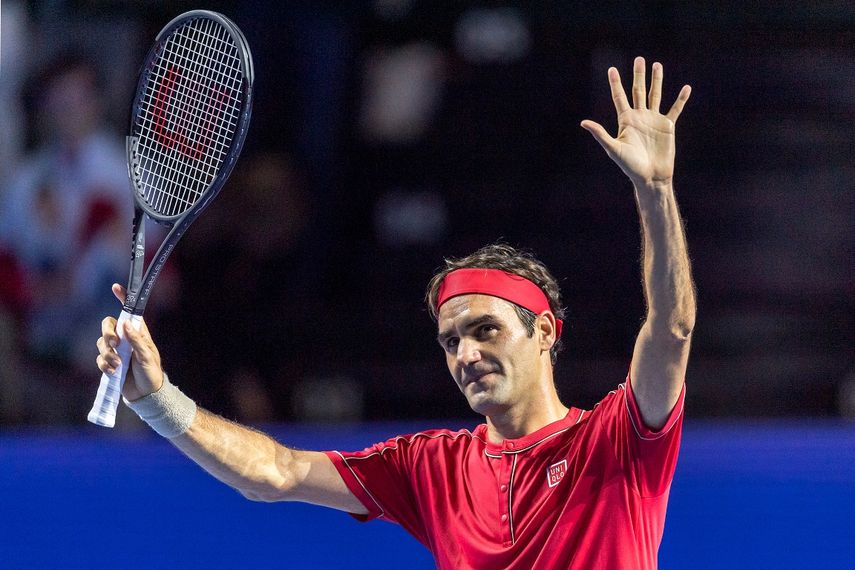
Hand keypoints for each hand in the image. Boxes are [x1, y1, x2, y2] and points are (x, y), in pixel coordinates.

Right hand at [95, 283, 163, 400]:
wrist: (145, 394)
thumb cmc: (151, 373)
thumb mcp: (147, 356)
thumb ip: (136, 340)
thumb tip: (125, 324)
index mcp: (138, 333)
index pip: (129, 312)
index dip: (123, 298)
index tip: (116, 287)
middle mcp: (125, 339)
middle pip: (107, 325)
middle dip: (107, 333)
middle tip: (114, 344)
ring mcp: (116, 351)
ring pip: (101, 343)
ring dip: (107, 354)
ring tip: (118, 365)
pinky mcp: (109, 363)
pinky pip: (99, 359)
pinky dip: (104, 365)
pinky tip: (113, 372)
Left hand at [581, 56, 689, 187]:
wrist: (651, 176)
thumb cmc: (630, 165)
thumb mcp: (614, 148)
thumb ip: (600, 134)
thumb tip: (583, 123)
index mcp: (625, 120)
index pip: (619, 97)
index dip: (615, 83)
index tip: (612, 69)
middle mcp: (639, 117)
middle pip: (638, 91)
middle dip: (638, 75)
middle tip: (639, 59)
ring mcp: (654, 120)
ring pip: (655, 95)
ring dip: (657, 81)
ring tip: (657, 65)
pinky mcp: (667, 126)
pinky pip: (675, 109)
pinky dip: (680, 99)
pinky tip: (685, 88)